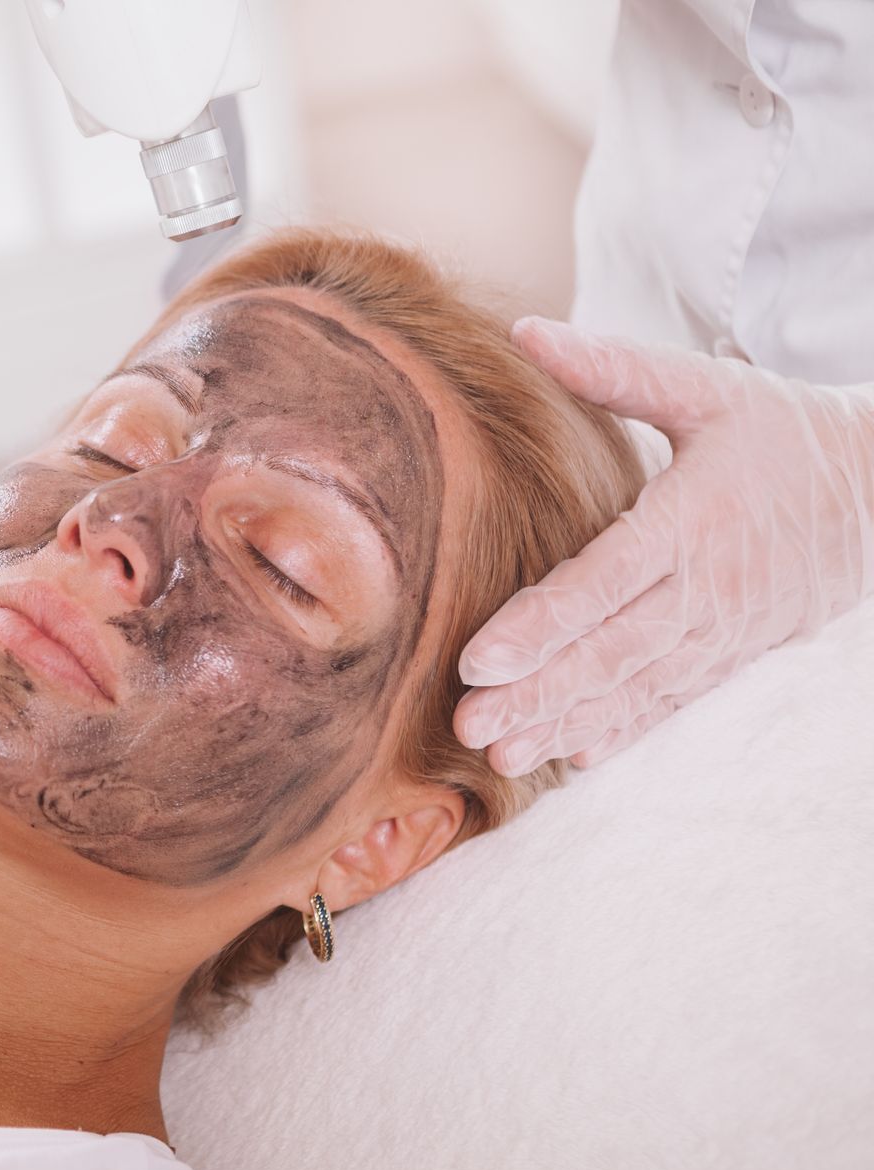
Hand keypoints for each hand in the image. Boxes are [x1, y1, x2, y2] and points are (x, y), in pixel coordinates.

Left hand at [453, 318, 873, 775]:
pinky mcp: (733, 653)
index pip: (602, 583)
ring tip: (503, 757)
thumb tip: (524, 330)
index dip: (539, 625)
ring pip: (635, 687)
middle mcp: (706, 588)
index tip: (476, 659)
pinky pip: (672, 699)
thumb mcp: (706, 387)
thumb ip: (614, 368)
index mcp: (690, 521)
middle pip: (608, 651)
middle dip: (536, 694)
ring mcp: (722, 630)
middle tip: (469, 725)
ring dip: (567, 724)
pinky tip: (573, 756)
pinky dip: (623, 731)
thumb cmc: (780, 431)